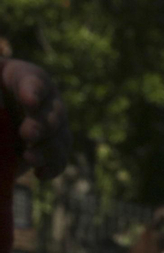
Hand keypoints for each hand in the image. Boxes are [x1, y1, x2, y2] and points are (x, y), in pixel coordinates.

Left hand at [1, 58, 70, 178]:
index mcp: (20, 78)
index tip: (29, 102)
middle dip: (42, 125)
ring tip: (29, 158)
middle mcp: (42, 101)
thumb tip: (15, 105)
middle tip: (27, 135)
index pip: (34, 81)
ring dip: (47, 149)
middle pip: (53, 112)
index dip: (33, 91)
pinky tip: (40, 174)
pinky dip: (52, 167)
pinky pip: (59, 160)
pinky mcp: (48, 150)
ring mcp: (49, 126)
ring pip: (60, 138)